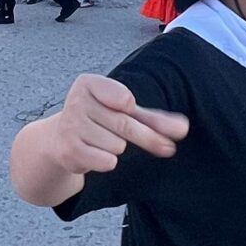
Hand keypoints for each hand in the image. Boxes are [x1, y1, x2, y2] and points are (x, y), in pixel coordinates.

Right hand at [50, 73, 187, 174]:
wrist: (62, 141)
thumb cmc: (100, 121)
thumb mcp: (126, 114)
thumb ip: (155, 119)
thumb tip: (183, 128)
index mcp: (89, 84)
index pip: (125, 99)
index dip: (131, 108)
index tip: (128, 108)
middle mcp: (76, 102)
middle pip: (126, 124)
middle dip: (148, 137)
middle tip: (168, 149)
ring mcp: (70, 127)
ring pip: (118, 145)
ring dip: (117, 148)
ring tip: (101, 143)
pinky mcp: (69, 151)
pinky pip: (107, 160)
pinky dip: (108, 161)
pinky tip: (95, 154)